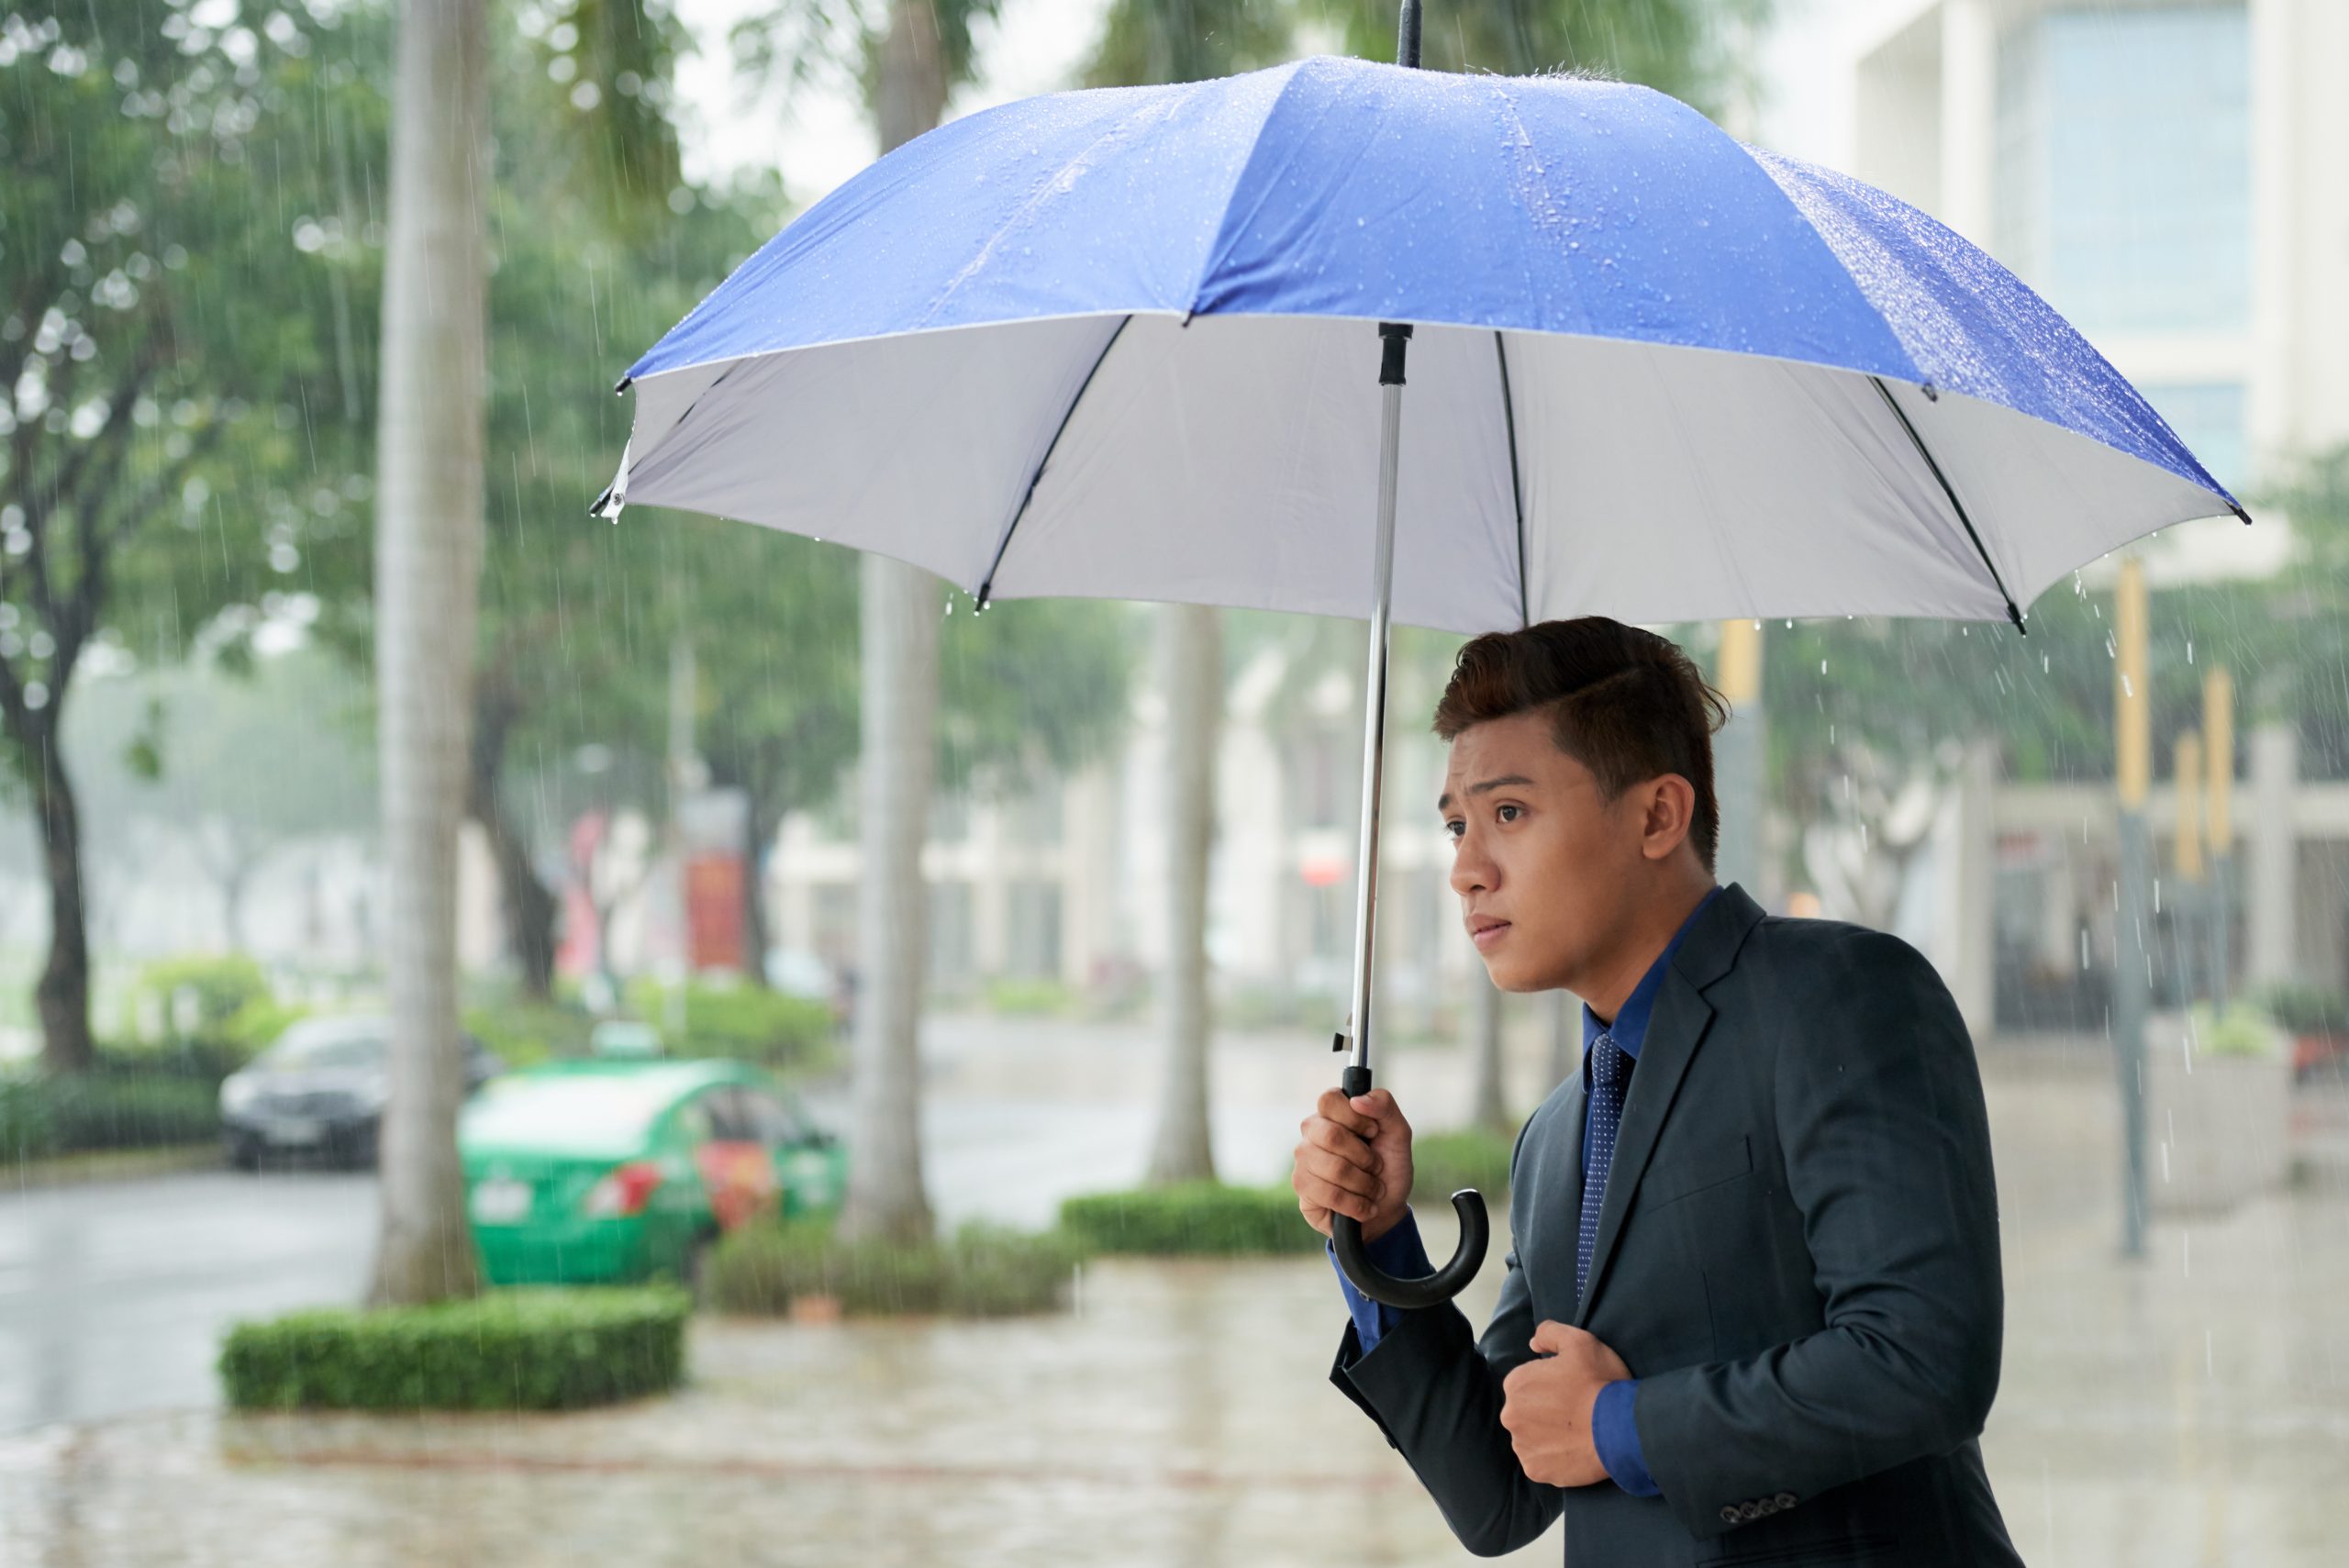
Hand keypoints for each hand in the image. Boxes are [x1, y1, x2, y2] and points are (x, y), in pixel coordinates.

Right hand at [1291, 1086, 1413, 1241]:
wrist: (1386, 1208)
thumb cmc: (1389, 1167)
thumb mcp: (1398, 1134)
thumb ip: (1384, 1106)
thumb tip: (1357, 1100)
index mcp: (1332, 1112)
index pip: (1329, 1100)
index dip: (1356, 1119)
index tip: (1373, 1132)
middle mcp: (1311, 1132)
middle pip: (1332, 1136)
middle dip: (1365, 1158)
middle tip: (1376, 1166)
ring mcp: (1302, 1160)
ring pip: (1334, 1169)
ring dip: (1365, 1184)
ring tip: (1372, 1189)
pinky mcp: (1301, 1188)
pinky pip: (1330, 1195)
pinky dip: (1357, 1204)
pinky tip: (1363, 1206)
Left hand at [1499, 1321, 1633, 1487]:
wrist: (1621, 1428)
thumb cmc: (1599, 1382)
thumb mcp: (1579, 1341)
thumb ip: (1549, 1333)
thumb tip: (1533, 1343)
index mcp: (1516, 1383)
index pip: (1528, 1383)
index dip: (1551, 1385)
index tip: (1571, 1390)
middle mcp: (1510, 1415)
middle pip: (1526, 1411)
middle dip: (1545, 1411)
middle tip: (1575, 1412)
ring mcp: (1522, 1446)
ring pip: (1532, 1438)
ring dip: (1548, 1436)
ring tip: (1576, 1432)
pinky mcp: (1536, 1471)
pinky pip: (1541, 1463)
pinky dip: (1554, 1459)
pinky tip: (1574, 1450)